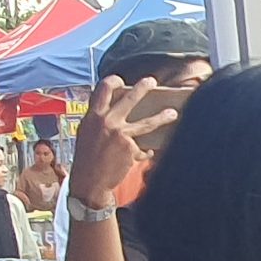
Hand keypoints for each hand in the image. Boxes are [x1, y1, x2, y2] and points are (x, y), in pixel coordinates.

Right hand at [71, 76, 184, 207]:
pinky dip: (143, 152)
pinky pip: (142, 149)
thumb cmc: (87, 157)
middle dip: (142, 88)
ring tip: (173, 113)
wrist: (88, 181)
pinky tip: (144, 155)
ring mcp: (120, 135)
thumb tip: (113, 109)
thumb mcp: (87, 133)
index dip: (112, 81)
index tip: (120, 80)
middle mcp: (107, 122)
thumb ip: (99, 120)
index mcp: (93, 116)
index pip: (102, 90)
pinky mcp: (130, 149)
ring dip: (162, 117)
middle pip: (129, 99)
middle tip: (152, 81)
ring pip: (146, 123)